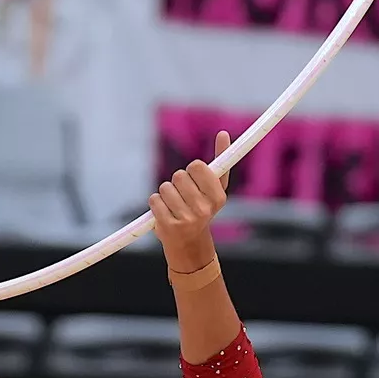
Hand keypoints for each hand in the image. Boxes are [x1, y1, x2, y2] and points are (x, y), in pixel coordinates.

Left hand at [149, 130, 230, 272]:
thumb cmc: (202, 208)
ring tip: (174, 206)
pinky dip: (156, 204)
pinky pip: (154, 200)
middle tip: (183, 196)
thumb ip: (221, 159)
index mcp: (218, 197)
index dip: (192, 170)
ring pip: (165, 187)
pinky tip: (164, 213)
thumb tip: (223, 133)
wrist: (189, 244)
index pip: (197, 166)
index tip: (194, 179)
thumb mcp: (216, 187)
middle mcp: (204, 209)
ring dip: (165, 194)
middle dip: (178, 182)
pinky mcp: (168, 227)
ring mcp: (186, 219)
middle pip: (179, 175)